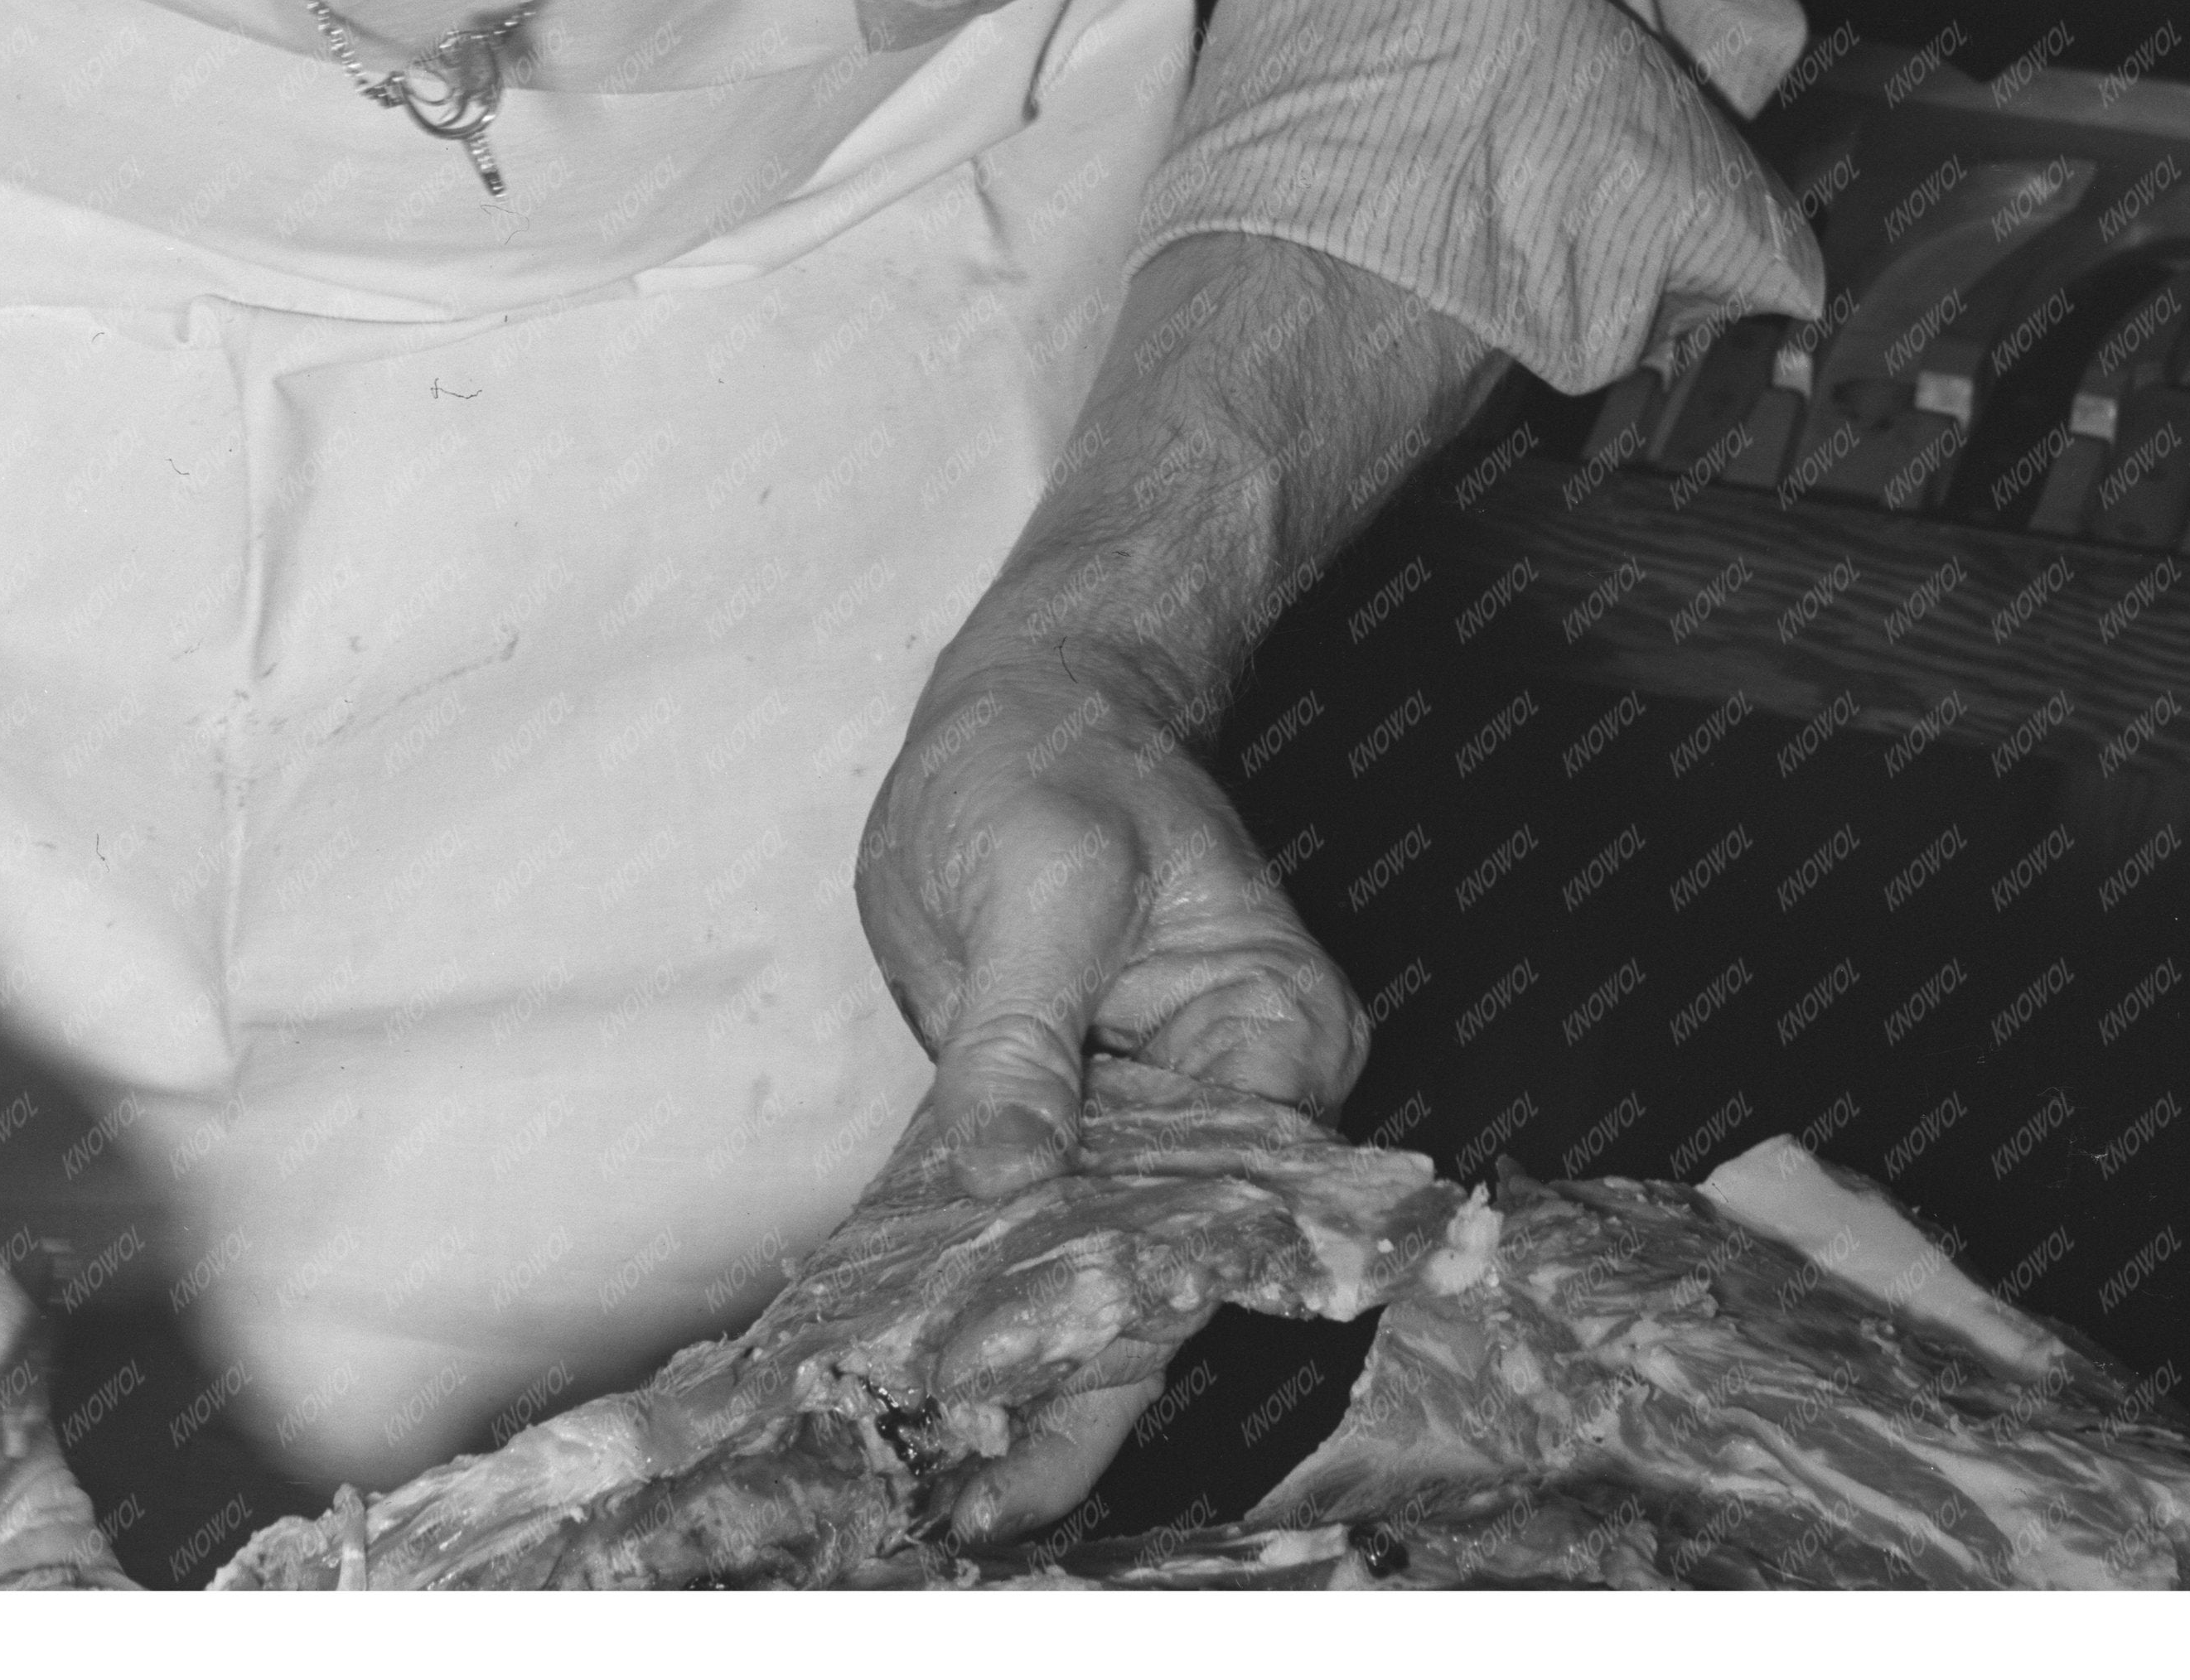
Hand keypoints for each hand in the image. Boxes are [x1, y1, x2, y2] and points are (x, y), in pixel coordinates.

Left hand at [854, 648, 1365, 1542]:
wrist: (1033, 695)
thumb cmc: (1053, 753)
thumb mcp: (1037, 878)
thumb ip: (1023, 1041)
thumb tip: (1006, 1184)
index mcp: (1272, 1037)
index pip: (1208, 1230)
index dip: (1118, 1354)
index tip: (1024, 1461)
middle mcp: (1240, 1096)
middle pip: (1163, 1272)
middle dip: (1065, 1387)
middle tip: (959, 1492)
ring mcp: (1165, 1108)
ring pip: (1101, 1258)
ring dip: (1020, 1347)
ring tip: (928, 1459)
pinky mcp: (1088, 1108)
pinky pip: (1048, 1211)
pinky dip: (987, 1278)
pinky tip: (917, 1359)